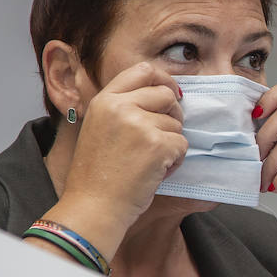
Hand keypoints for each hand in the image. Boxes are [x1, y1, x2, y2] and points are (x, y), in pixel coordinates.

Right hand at [58, 62, 186, 248]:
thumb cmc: (98, 174)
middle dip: (173, 114)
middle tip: (162, 137)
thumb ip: (124, 108)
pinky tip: (155, 172)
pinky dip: (175, 161)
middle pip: (166, 95)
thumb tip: (165, 94)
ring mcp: (140, 124)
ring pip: (176, 123)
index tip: (172, 93)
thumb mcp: (100, 127)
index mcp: (104, 100)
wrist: (94, 205)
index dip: (163, 80)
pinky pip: (182, 144)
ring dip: (170, 143)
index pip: (142, 71)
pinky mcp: (158, 144)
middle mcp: (121, 106)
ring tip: (148, 162)